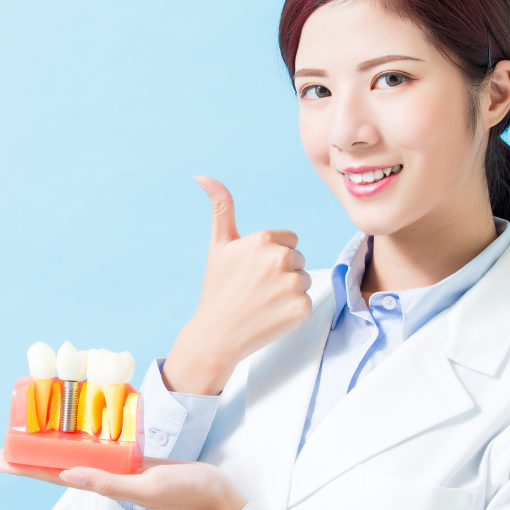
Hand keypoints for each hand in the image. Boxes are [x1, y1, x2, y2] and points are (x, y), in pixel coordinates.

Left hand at [0, 450, 248, 509]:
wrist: (214, 494)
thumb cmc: (183, 491)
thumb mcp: (146, 486)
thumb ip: (109, 483)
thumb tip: (67, 475)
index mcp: (98, 482)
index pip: (47, 474)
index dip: (17, 468)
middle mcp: (99, 474)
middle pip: (50, 464)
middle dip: (21, 458)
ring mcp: (113, 465)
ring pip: (69, 453)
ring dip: (45, 446)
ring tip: (21, 436)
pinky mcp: (128, 456)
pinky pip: (93, 444)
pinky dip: (76, 436)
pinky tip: (69, 428)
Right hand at [162, 176, 312, 395]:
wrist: (216, 335)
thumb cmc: (218, 289)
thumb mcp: (218, 246)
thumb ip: (220, 208)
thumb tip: (202, 174)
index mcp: (263, 239)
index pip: (289, 240)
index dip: (272, 257)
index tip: (253, 272)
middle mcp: (280, 258)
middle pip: (298, 259)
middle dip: (282, 273)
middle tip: (257, 289)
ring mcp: (292, 284)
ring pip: (304, 279)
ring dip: (289, 291)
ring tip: (264, 303)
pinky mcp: (302, 308)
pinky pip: (307, 301)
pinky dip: (293, 311)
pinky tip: (272, 316)